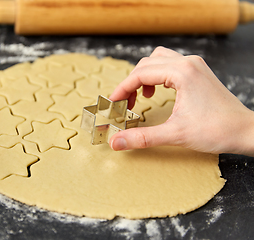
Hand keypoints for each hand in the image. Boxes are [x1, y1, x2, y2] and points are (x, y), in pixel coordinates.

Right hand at [109, 47, 253, 155]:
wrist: (245, 131)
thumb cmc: (217, 130)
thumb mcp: (175, 134)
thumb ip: (142, 137)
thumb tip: (116, 142)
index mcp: (181, 72)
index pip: (140, 74)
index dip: (122, 89)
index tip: (113, 104)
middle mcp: (188, 63)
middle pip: (146, 64)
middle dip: (131, 84)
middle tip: (125, 104)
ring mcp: (194, 66)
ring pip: (157, 60)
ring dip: (143, 77)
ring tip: (141, 97)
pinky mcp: (198, 72)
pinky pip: (169, 65)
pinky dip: (156, 76)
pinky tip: (156, 92)